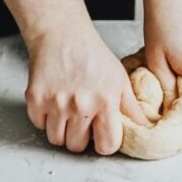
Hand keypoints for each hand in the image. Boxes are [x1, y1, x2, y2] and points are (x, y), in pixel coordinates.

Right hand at [24, 20, 147, 153]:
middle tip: (83, 119)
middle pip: (77, 147)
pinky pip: (39, 125)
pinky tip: (54, 101)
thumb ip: (132, 108)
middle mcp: (80, 105)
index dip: (105, 143)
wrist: (62, 34)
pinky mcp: (35, 99)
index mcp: (106, 101)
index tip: (102, 135)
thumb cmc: (92, 55)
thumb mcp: (120, 79)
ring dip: (62, 130)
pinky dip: (45, 118)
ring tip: (68, 111)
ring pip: (56, 139)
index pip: (107, 146)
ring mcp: (56, 103)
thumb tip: (146, 129)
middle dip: (81, 137)